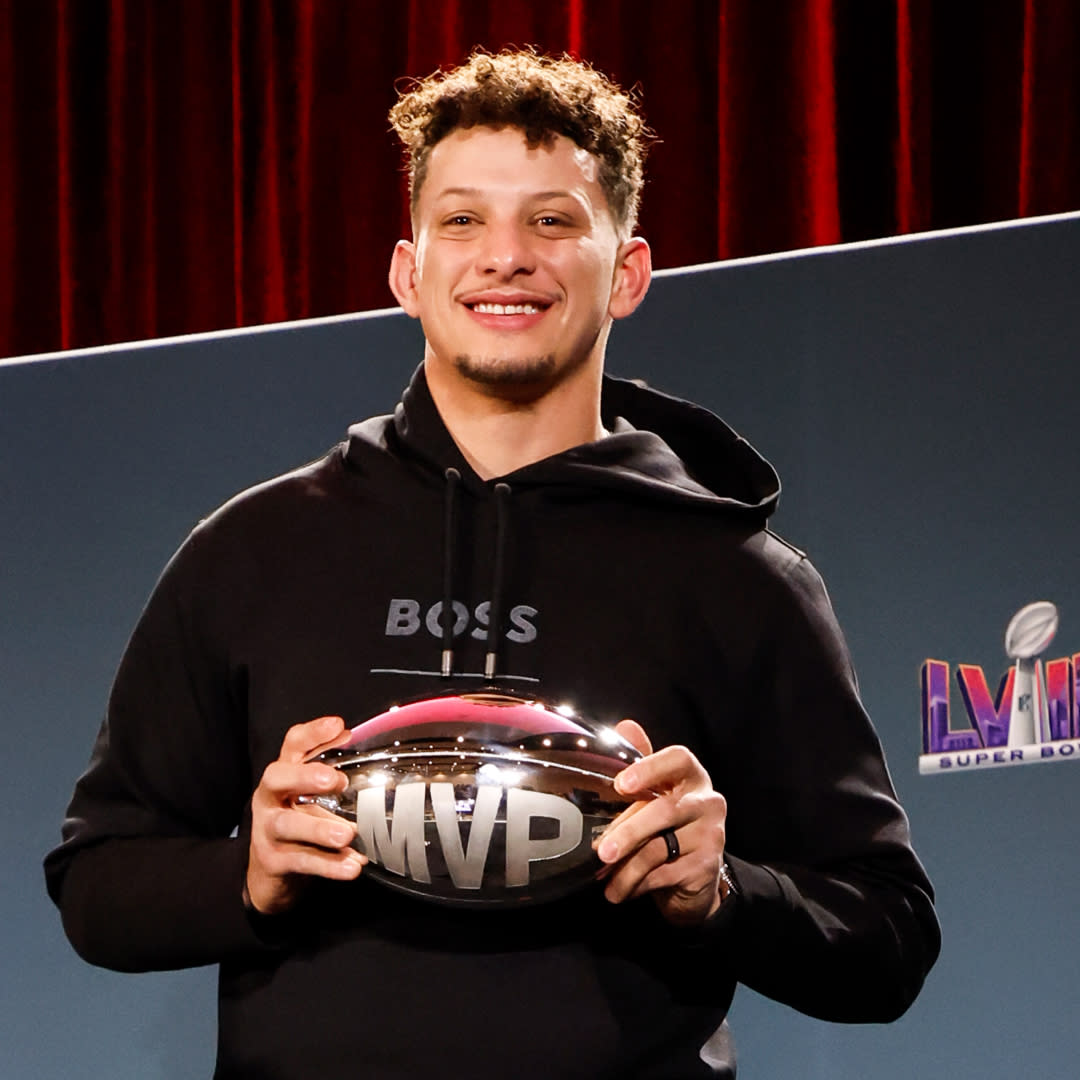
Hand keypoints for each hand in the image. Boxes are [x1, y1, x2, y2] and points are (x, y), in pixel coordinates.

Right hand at [246, 715, 366, 915]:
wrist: (270, 874)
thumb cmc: (298, 823)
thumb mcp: (312, 796)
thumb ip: (331, 771)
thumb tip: (352, 740)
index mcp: (284, 776)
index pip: (292, 745)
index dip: (312, 733)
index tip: (337, 725)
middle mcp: (269, 798)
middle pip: (276, 778)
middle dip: (304, 776)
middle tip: (337, 781)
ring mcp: (267, 830)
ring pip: (287, 824)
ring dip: (319, 828)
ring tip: (347, 834)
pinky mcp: (273, 861)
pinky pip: (301, 861)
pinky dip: (328, 865)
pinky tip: (351, 865)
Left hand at [596, 719, 727, 925]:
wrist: (693, 877)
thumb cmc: (666, 827)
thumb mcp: (654, 794)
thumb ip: (640, 764)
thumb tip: (625, 726)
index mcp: (691, 776)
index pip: (678, 759)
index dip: (649, 767)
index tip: (622, 784)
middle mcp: (707, 800)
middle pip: (664, 810)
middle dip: (628, 831)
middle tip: (601, 850)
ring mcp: (711, 834)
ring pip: (660, 846)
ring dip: (626, 865)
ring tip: (603, 875)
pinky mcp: (708, 865)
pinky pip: (664, 873)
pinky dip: (637, 883)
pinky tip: (621, 889)